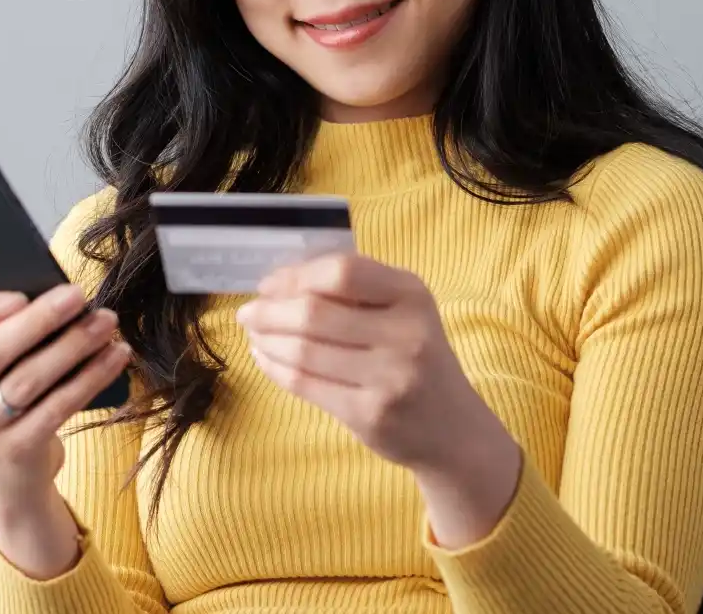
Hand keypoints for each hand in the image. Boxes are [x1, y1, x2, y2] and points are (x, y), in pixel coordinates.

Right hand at [0, 284, 130, 505]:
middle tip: (78, 296)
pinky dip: (90, 378)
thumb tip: (31, 278)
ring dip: (73, 346)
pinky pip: (57, 407)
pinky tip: (115, 356)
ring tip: (105, 322)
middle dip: (41, 319)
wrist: (9, 471)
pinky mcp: (14, 450)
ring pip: (29, 379)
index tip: (19, 296)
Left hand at [234, 254, 513, 476]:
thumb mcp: (404, 313)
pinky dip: (275, 369)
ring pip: (304, 352)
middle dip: (269, 312)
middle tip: (247, 313)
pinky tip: (265, 359)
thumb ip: (355, 292)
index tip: (268, 285)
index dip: (295, 276)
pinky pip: (306, 385)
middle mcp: (406, 333)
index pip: (342, 273)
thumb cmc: (417, 360)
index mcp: (412, 295)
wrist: (455, 431)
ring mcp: (389, 377)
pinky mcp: (370, 414)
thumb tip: (279, 282)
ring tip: (254, 335)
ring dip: (267, 341)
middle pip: (315, 314)